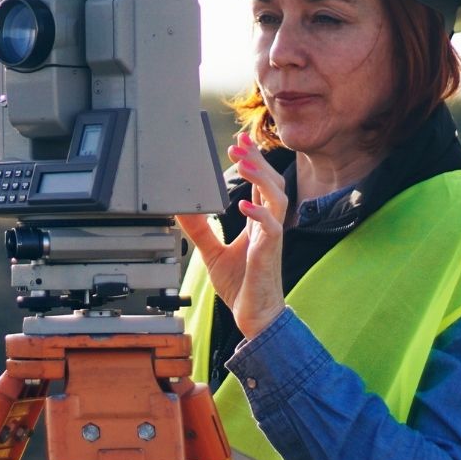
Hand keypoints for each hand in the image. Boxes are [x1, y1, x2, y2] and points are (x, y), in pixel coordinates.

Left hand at [176, 132, 287, 338]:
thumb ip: (200, 230)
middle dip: (258, 161)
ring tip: (245, 164)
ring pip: (278, 199)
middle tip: (240, 144)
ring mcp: (271, 239)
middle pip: (273, 184)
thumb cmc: (241, 286)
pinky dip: (259, 215)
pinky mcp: (269, 255)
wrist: (254, 317)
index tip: (241, 143)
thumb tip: (183, 210)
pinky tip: (244, 205)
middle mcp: (268, 226)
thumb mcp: (212, 253)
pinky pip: (272, 229)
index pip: (260, 185)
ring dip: (261, 179)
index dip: (253, 162)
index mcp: (258, 223)